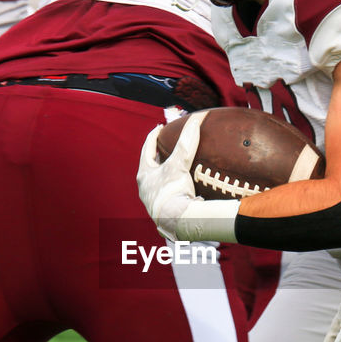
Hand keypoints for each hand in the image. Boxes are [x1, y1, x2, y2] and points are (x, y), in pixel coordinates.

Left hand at [136, 113, 204, 240]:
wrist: (177, 223)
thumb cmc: (172, 192)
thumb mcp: (178, 164)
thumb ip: (187, 142)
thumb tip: (196, 119)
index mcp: (144, 175)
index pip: (147, 150)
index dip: (153, 137)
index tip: (159, 128)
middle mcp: (146, 188)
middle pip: (152, 166)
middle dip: (160, 155)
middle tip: (168, 145)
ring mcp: (154, 201)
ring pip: (159, 181)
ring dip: (167, 172)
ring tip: (177, 165)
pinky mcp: (165, 211)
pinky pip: (170, 194)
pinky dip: (176, 187)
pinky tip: (185, 187)